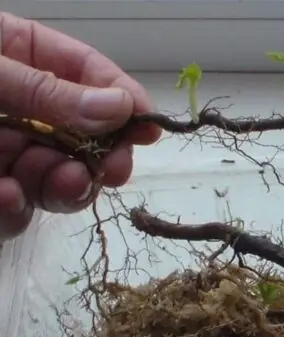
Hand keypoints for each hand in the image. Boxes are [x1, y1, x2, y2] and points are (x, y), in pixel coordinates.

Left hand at [0, 12, 161, 239]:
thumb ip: (45, 90)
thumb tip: (120, 108)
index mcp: (20, 57)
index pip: (87, 73)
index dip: (124, 99)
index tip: (150, 128)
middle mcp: (20, 108)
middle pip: (84, 135)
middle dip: (103, 156)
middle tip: (114, 170)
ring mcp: (2, 152)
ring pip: (57, 179)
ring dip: (66, 187)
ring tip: (60, 182)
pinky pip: (15, 211)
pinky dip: (15, 213)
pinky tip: (5, 198)